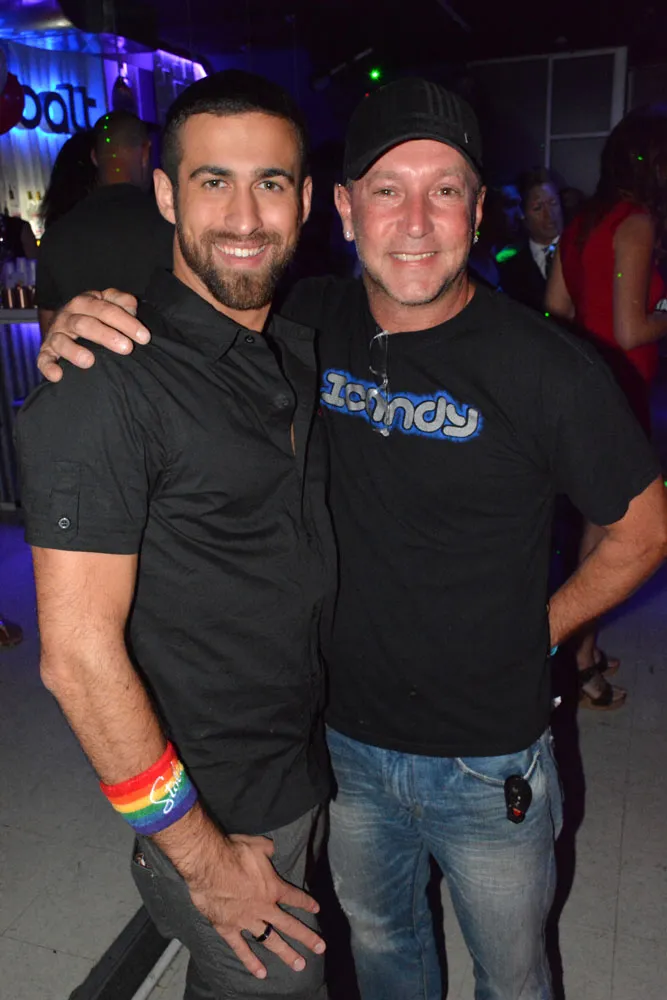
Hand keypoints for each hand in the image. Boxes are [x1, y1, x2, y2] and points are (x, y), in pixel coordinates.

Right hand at [37, 289, 148, 382]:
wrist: (69, 323)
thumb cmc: (98, 316)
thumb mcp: (110, 304)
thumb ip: (122, 302)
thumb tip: (132, 306)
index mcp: (86, 302)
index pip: (106, 309)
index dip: (126, 322)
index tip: (144, 337)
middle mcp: (68, 316)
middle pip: (85, 324)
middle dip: (106, 335)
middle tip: (127, 348)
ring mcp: (56, 334)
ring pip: (62, 341)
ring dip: (74, 351)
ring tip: (89, 361)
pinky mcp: (47, 352)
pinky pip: (43, 359)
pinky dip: (48, 367)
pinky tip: (58, 376)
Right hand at [184, 831, 325, 979]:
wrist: (208, 865)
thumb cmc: (234, 852)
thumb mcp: (258, 845)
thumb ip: (268, 850)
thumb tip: (273, 848)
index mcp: (272, 888)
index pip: (294, 897)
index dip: (307, 902)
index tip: (317, 909)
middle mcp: (264, 908)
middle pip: (289, 925)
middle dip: (306, 937)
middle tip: (320, 948)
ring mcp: (246, 920)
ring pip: (270, 940)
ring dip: (285, 953)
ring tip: (299, 965)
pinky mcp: (228, 928)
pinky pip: (241, 948)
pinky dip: (250, 961)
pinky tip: (260, 973)